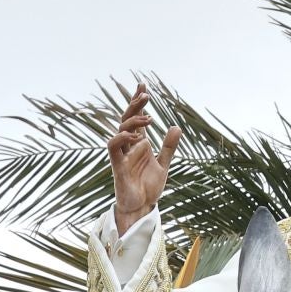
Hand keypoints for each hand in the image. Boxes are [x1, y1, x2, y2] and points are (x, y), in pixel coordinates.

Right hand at [108, 84, 181, 234]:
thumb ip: (169, 146)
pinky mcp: (117, 166)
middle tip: (145, 94)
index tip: (142, 85)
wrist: (142, 207)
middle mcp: (128, 146)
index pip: (136, 118)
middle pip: (127, 119)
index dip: (137, 101)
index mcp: (139, 144)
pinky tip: (136, 136)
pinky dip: (123, 138)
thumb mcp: (163, 164)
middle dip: (134, 105)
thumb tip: (177, 126)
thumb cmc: (148, 186)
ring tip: (148, 118)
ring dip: (132, 121)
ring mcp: (122, 155)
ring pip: (120, 130)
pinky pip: (113, 147)